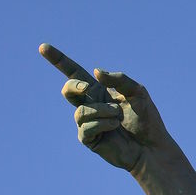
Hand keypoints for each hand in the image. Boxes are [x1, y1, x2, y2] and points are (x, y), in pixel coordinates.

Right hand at [39, 43, 170, 171]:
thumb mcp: (137, 93)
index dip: (59, 60)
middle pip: (69, 90)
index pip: (75, 73)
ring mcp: (88, 122)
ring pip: (82, 111)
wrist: (151, 147)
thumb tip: (95, 72)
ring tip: (117, 116)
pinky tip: (115, 126)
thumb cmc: (147, 120)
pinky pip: (86, 127)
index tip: (43, 47)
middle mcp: (90, 104)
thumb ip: (119, 80)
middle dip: (74, 87)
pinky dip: (103, 124)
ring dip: (102, 111)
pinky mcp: (89, 138)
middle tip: (86, 88)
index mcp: (99, 91)